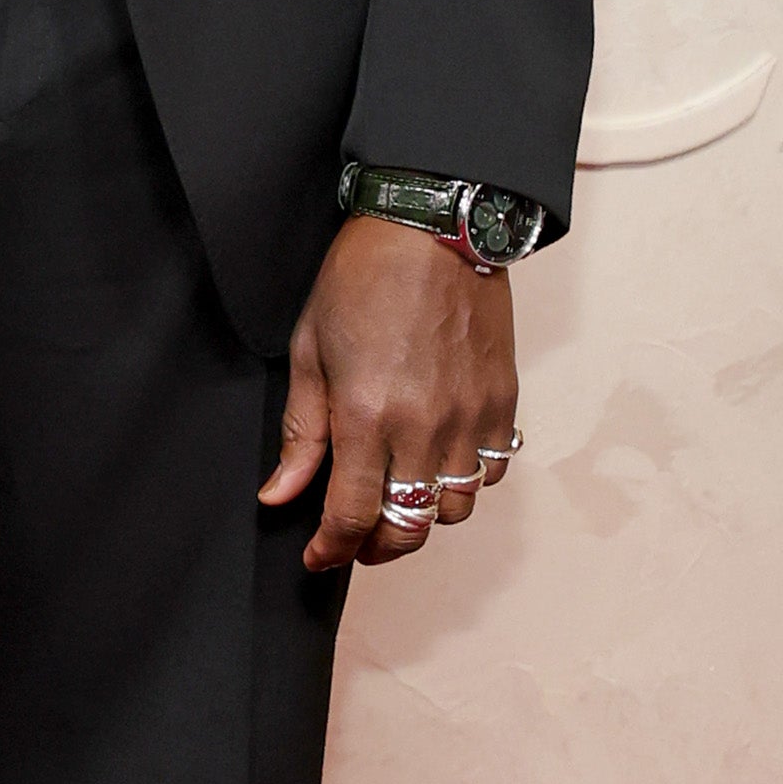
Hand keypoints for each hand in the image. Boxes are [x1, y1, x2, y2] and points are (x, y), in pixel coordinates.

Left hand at [262, 217, 520, 573]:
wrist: (433, 225)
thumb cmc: (362, 278)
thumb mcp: (310, 352)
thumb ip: (300, 433)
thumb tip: (280, 495)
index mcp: (367, 414)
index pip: (351, 515)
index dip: (331, 549)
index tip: (319, 558)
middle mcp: (424, 425)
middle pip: (409, 527)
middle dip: (378, 547)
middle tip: (356, 539)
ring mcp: (470, 415)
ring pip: (455, 507)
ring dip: (422, 515)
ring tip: (397, 497)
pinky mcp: (502, 399)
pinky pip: (492, 470)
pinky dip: (466, 480)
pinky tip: (439, 462)